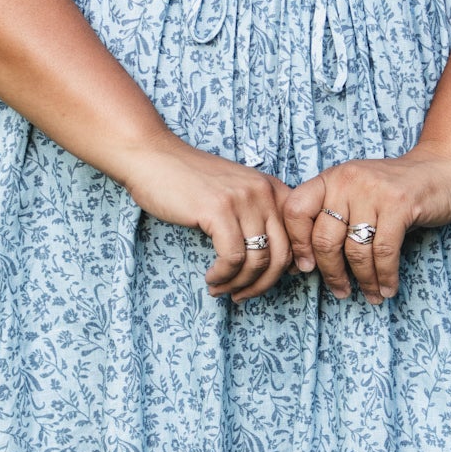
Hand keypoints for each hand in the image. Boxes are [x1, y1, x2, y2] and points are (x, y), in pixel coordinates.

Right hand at [117, 136, 293, 303]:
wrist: (153, 156)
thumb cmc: (189, 180)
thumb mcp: (234, 191)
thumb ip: (256, 215)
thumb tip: (273, 261)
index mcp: (272, 188)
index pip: (297, 237)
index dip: (287, 267)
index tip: (267, 282)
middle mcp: (263, 192)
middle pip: (282, 254)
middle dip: (263, 284)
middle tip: (243, 295)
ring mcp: (242, 200)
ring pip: (258, 261)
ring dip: (239, 284)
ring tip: (221, 289)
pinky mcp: (218, 210)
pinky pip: (232, 258)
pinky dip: (223, 276)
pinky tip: (211, 278)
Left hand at [282, 147, 450, 303]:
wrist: (441, 168)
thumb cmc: (393, 190)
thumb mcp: (355, 193)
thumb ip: (332, 218)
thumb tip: (304, 264)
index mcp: (330, 178)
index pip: (295, 210)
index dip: (297, 244)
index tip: (306, 268)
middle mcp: (347, 180)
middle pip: (324, 238)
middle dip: (331, 273)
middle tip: (341, 291)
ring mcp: (373, 191)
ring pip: (356, 250)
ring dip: (363, 280)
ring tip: (371, 294)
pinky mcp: (400, 204)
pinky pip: (384, 252)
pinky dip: (385, 276)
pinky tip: (387, 288)